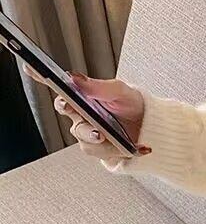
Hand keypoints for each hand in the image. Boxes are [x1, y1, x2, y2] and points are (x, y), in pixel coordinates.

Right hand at [21, 62, 149, 160]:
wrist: (155, 128)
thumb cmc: (135, 106)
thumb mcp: (121, 92)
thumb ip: (99, 87)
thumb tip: (74, 78)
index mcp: (83, 99)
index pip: (59, 90)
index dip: (41, 78)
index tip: (31, 68)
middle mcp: (82, 118)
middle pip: (73, 123)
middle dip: (84, 128)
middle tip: (97, 131)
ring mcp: (91, 136)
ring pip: (85, 143)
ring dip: (101, 143)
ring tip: (116, 140)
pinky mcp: (102, 151)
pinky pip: (101, 155)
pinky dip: (116, 151)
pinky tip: (130, 147)